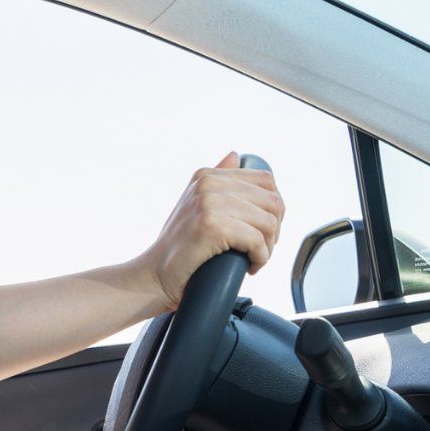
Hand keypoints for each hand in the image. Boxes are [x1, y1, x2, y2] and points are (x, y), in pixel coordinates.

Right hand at [133, 151, 284, 312]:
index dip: (274, 208)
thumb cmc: (178, 246)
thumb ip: (216, 180)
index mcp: (207, 176)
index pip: (266, 180)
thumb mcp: (196, 206)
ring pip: (268, 222)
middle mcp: (207, 184)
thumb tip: (235, 155)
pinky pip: (256, 241)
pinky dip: (260, 258)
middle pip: (272, 202)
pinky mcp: (212, 226)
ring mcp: (208, 203)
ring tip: (254, 259)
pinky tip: (250, 266)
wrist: (154, 274)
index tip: (263, 231)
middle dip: (275, 230)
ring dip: (268, 247)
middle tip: (261, 249)